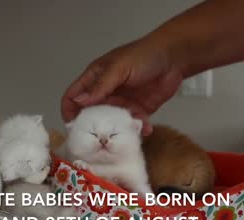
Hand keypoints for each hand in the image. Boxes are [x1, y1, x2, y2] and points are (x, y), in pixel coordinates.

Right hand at [61, 36, 182, 135]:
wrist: (174, 58)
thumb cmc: (143, 56)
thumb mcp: (118, 68)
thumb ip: (100, 86)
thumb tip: (78, 101)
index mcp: (95, 79)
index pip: (73, 96)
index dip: (69, 110)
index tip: (72, 127)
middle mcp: (105, 93)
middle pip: (91, 114)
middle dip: (94, 127)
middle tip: (98, 140)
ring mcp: (121, 103)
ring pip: (112, 123)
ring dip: (118, 130)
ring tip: (126, 135)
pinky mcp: (138, 111)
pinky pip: (132, 125)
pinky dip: (137, 129)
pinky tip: (145, 129)